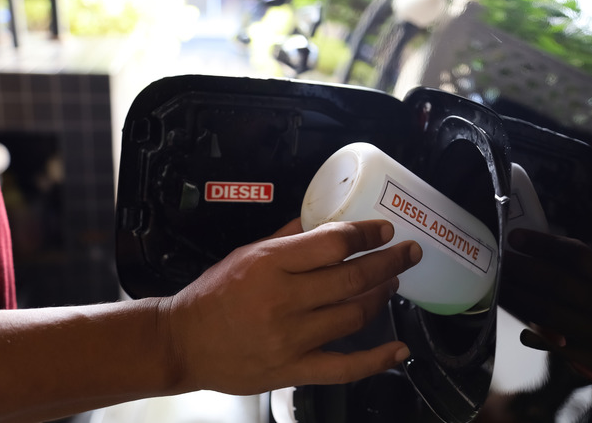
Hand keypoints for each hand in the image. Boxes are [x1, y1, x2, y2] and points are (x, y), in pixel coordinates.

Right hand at [161, 218, 421, 394]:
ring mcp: (290, 338)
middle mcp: (283, 300)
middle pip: (352, 279)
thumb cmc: (213, 296)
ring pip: (354, 316)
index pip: (333, 244)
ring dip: (381, 296)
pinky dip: (377, 360)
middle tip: (408, 253)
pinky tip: (399, 349)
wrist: (183, 343)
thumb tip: (326, 222)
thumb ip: (289, 237)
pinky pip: (345, 368)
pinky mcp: (293, 369)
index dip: (367, 235)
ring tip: (392, 283)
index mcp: (270, 264)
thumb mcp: (246, 253)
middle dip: (389, 262)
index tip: (385, 230)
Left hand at [499, 229, 591, 376]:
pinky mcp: (588, 356)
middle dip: (523, 270)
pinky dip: (539, 340)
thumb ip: (567, 264)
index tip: (513, 236)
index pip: (575, 254)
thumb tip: (519, 242)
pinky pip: (558, 348)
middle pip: (558, 282)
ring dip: (520, 299)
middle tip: (498, 261)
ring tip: (498, 288)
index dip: (543, 244)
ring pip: (552, 313)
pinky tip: (523, 332)